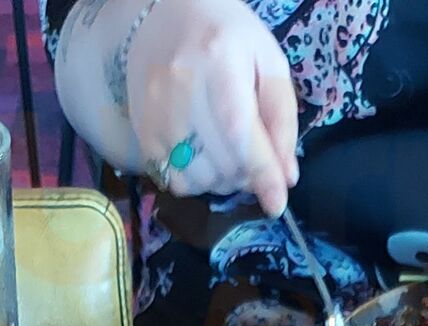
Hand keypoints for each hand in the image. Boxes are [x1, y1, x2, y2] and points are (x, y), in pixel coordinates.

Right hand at [125, 0, 298, 215]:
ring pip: (199, 179)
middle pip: (222, 163)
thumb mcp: (267, 60)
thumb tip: (286, 176)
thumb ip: (282, 116)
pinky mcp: (142, 129)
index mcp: (219, 61)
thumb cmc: (227, 35)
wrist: (166, 15)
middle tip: (254, 159)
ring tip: (228, 156)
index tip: (277, 204)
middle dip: (246, 175)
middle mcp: (182, 88)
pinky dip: (196, 181)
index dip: (262, 174)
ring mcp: (156, 111)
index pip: (241, 133)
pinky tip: (203, 159)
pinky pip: (173, 180)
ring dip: (222, 181)